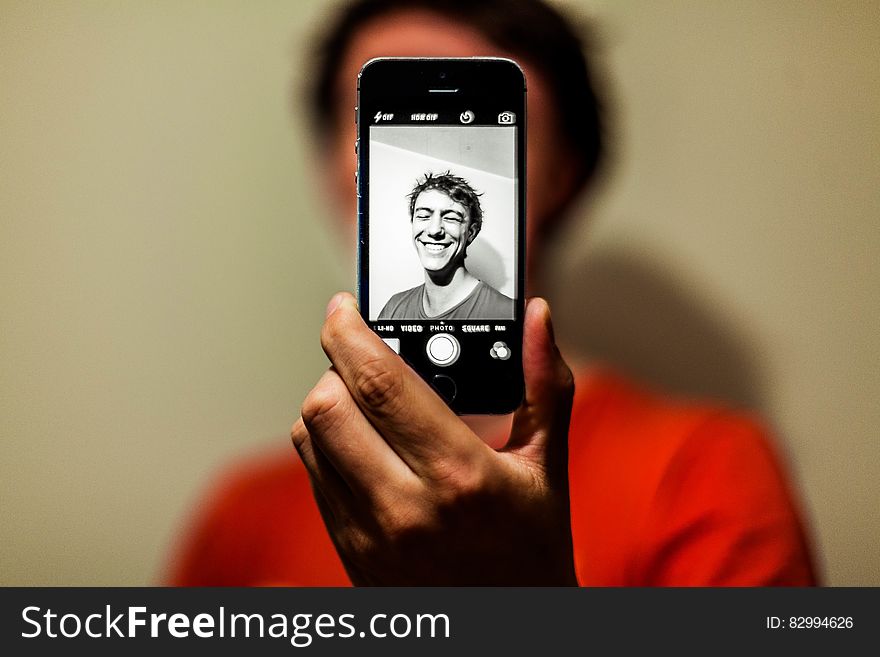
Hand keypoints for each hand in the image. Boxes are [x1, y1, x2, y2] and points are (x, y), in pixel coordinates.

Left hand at [291, 293, 576, 584]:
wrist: (508, 630)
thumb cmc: (533, 550)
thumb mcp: (548, 466)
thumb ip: (544, 385)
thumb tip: (536, 317)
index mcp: (459, 474)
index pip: (378, 384)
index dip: (350, 332)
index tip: (346, 308)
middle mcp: (404, 506)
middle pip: (326, 406)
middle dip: (336, 366)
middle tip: (363, 356)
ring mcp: (369, 533)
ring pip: (308, 439)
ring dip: (328, 405)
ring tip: (367, 401)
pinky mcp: (350, 551)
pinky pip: (314, 477)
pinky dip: (326, 445)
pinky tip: (365, 444)